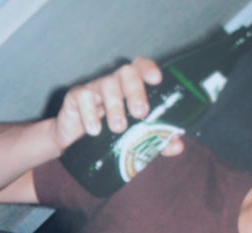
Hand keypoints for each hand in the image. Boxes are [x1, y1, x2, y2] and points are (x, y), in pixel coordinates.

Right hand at [53, 57, 183, 152]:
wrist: (73, 145)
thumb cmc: (107, 135)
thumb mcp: (133, 139)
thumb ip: (155, 140)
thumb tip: (178, 146)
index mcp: (129, 88)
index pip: (140, 67)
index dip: (148, 69)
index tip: (157, 79)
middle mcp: (114, 83)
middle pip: (126, 73)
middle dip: (135, 91)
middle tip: (140, 113)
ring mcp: (94, 88)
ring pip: (107, 84)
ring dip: (115, 106)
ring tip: (118, 128)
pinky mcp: (76, 97)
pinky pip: (83, 97)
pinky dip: (90, 113)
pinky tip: (95, 130)